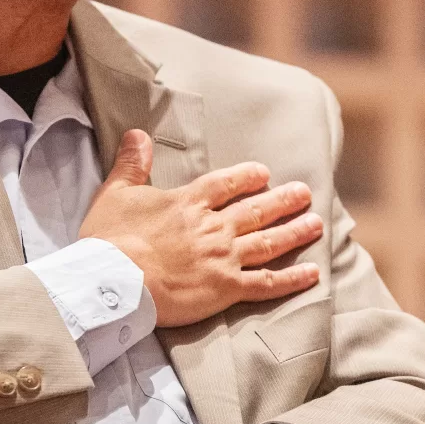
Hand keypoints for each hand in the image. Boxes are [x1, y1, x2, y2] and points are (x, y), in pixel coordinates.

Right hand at [79, 129, 321, 328]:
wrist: (113, 282)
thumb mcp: (115, 194)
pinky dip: (291, 279)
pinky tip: (311, 274)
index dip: (246, 177)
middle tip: (304, 193)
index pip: (224, 185)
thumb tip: (137, 134)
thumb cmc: (108, 240)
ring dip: (294, 232)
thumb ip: (131, 164)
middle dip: (282, 201)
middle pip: (255, 210)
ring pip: (268, 242)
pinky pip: (266, 283)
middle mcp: (212, 227)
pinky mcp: (226, 289)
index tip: (264, 173)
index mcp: (187, 203)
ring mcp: (223, 257)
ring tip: (315, 223)